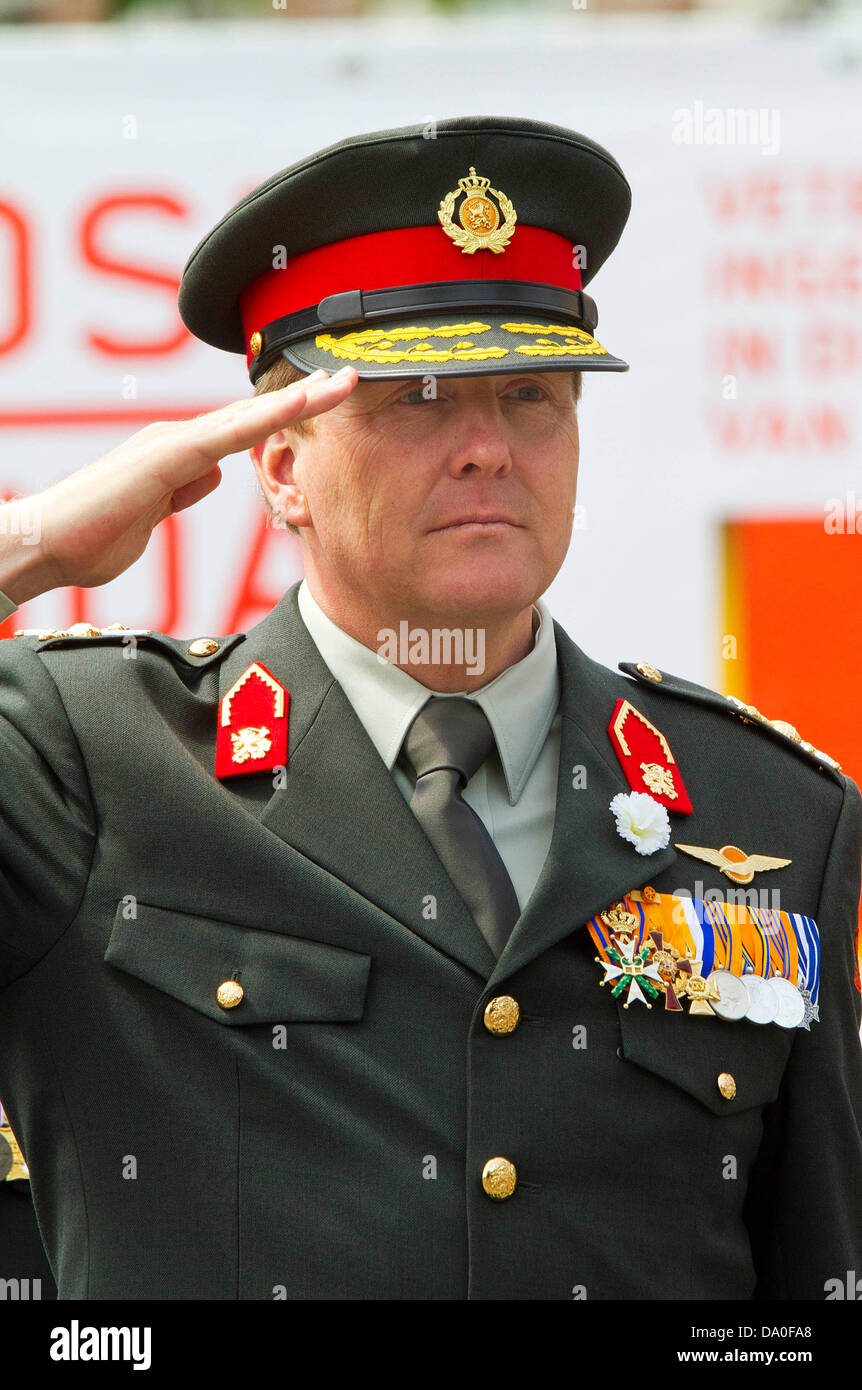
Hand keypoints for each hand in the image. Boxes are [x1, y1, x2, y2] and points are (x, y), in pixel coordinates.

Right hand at [0, 367, 358, 602]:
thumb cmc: (90, 537)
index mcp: (178, 454)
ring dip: (297, 400)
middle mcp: (178, 439)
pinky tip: (300, 406)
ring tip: (341, 383)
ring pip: (247, 416)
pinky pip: (228, 434)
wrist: (44, 544)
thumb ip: (181, 492)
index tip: (324, 401)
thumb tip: (212, 475)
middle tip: (351, 377)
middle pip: (252, 414)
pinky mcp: (166, 456)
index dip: (284, 414)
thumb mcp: (152, 517)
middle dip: (304, 397)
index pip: (243, 429)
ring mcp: (171, 442)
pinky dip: (266, 418)